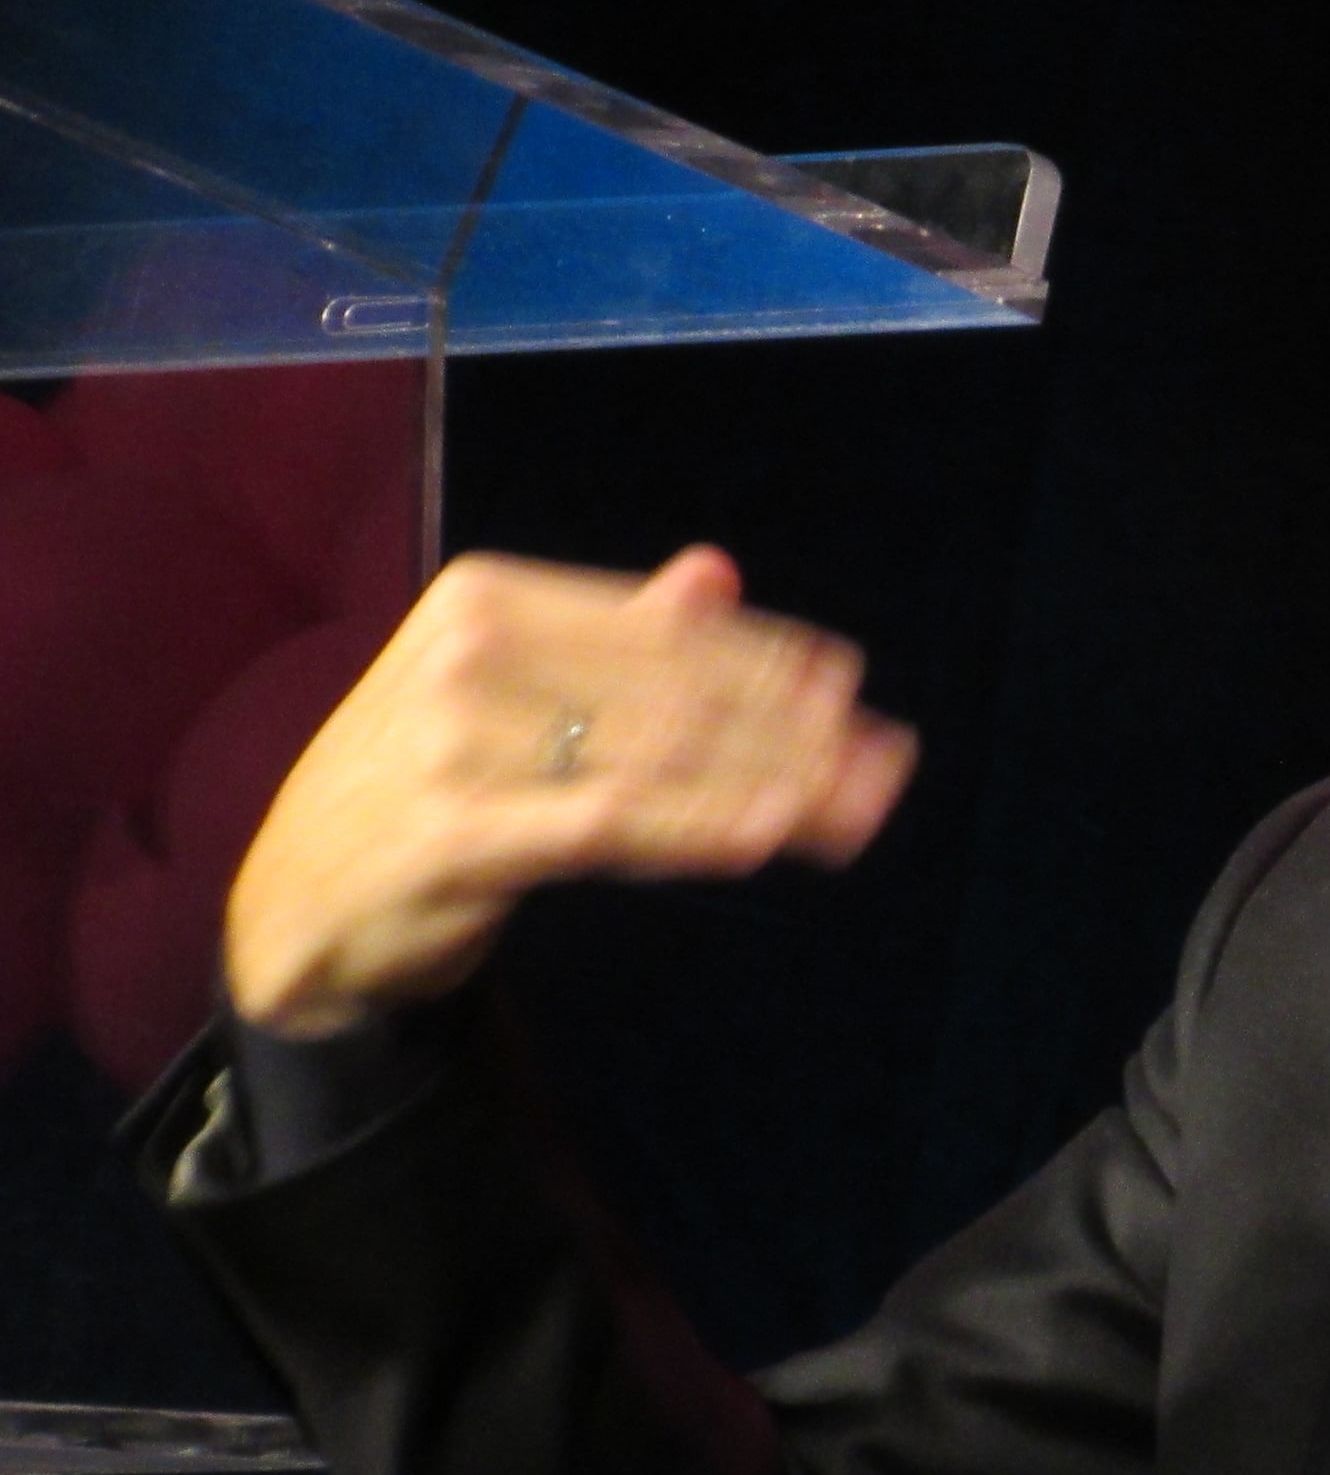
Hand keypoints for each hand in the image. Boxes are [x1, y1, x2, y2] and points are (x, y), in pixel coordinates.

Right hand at [224, 546, 914, 1036]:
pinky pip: (608, 821)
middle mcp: (469, 655)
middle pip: (675, 691)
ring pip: (658, 756)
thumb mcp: (508, 688)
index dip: (770, 661)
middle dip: (794, 731)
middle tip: (887, 765)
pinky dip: (701, 824)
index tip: (853, 691)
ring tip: (861, 805)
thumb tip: (716, 572)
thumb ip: (615, 635)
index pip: (663, 629)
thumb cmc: (424, 784)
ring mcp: (454, 742)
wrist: (297, 901)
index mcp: (490, 597)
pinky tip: (774, 831)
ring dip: (776, 783)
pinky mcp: (455, 831)